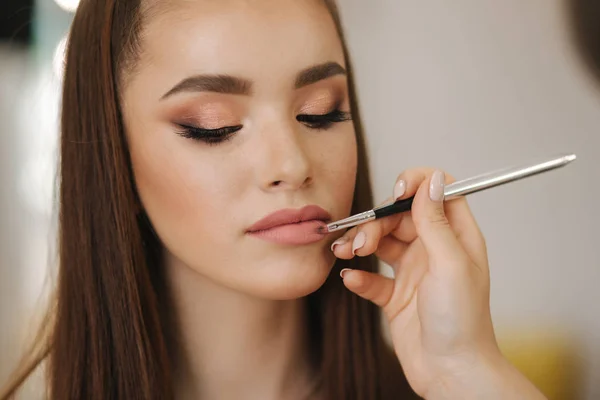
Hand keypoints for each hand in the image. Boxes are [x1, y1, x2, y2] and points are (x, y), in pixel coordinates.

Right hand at [331, 168, 545, 398]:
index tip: (395, 191)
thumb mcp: (449, 262)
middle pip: (399, 217)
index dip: (416, 184)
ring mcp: (413, 272)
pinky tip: (352, 281)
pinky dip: (359, 277)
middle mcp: (433, 250)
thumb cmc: (462, 321)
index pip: (437, 192)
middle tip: (362, 242)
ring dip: (361, 244)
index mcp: (455, 237)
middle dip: (376, 223)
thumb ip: (435, 220)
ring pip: (381, 243)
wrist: (451, 372)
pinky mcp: (395, 295)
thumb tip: (430, 178)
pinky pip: (371, 277)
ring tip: (347, 254)